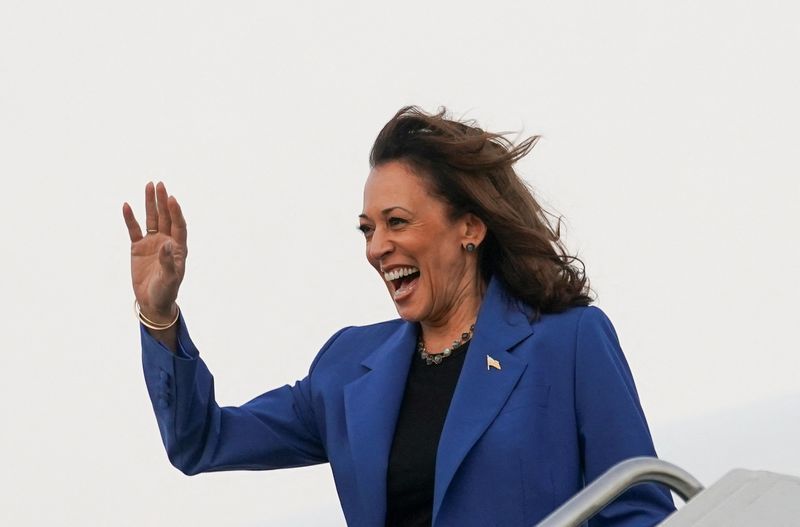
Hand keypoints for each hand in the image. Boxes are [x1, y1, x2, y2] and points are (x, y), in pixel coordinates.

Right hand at [122, 182, 187, 321]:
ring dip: (150, 203)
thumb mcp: (170, 278)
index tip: (171, 198)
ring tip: (148, 186)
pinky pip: (134, 230)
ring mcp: (152, 243)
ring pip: (151, 219)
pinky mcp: (138, 248)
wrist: (152, 301)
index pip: (178, 224)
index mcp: (178, 247)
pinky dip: (130, 219)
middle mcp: (166, 241)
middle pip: (165, 217)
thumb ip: (168, 261)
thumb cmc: (166, 290)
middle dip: (162, 201)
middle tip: (159, 184)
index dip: (175, 212)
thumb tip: (167, 245)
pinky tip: (126, 206)